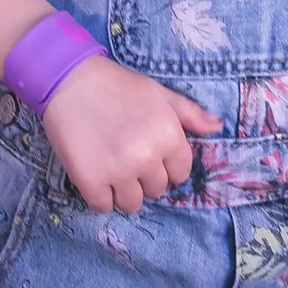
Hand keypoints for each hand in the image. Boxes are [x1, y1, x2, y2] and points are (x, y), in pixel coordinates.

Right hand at [40, 55, 221, 214]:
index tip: (149, 152)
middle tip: (127, 153)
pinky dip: (100, 195)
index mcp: (168, 135)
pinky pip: (104, 207)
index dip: (166, 164)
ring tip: (112, 164)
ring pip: (132, 204)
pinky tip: (95, 171)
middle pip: (156, 190)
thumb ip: (190, 113)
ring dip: (124, 190)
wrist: (70, 80)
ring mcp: (118, 172)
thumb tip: (217, 128)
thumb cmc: (119, 86)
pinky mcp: (90, 182)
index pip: (180, 173)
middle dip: (145, 176)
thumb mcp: (159, 93)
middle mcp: (147, 157)